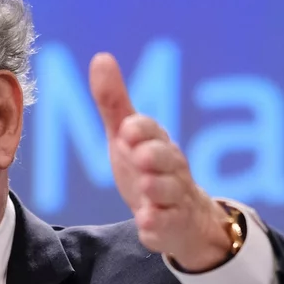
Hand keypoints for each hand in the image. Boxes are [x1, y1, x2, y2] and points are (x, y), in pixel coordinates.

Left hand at [89, 52, 233, 271]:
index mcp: (157, 142)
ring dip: (157, 188)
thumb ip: (114, 102)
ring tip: (146, 187)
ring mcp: (173, 199)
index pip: (152, 130)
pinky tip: (146, 222)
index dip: (141, 129)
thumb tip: (101, 57)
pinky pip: (166, 225)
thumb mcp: (126, 136)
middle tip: (140, 156)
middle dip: (155, 156)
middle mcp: (171, 168)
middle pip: (167, 159)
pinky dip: (157, 224)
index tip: (127, 129)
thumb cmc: (148, 168)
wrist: (182, 217)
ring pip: (169, 192)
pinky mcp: (170, 227)